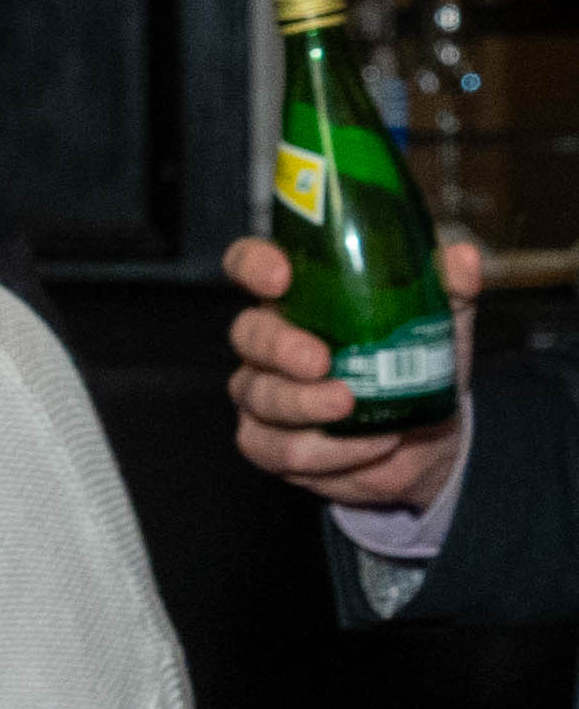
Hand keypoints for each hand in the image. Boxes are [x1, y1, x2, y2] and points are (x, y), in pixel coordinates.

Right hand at [223, 234, 478, 514]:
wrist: (424, 439)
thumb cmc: (416, 366)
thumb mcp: (441, 322)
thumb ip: (448, 287)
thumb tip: (462, 257)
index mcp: (296, 298)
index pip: (249, 265)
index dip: (254, 265)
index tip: (280, 278)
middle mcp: (266, 343)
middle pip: (247, 334)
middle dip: (280, 347)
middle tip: (321, 361)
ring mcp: (259, 393)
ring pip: (261, 397)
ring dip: (306, 405)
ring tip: (353, 409)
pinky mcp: (264, 443)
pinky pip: (279, 448)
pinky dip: (328, 451)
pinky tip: (368, 445)